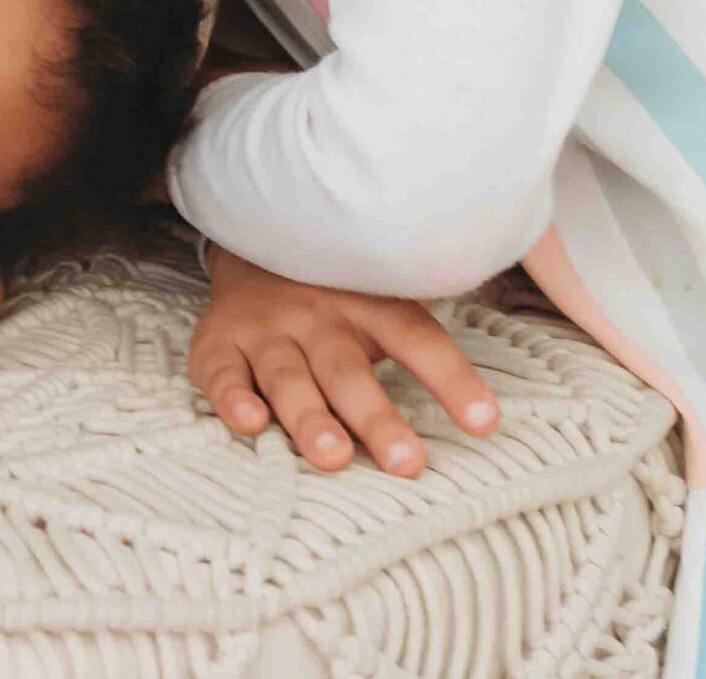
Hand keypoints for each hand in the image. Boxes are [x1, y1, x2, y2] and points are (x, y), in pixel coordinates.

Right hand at [189, 246, 499, 474]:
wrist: (251, 241)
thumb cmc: (334, 294)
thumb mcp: (381, 296)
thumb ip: (418, 342)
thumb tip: (487, 405)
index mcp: (369, 305)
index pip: (416, 338)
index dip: (451, 379)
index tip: (484, 422)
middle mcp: (317, 317)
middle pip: (350, 370)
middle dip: (377, 418)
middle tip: (407, 464)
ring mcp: (266, 331)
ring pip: (289, 377)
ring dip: (310, 417)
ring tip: (333, 457)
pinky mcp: (218, 344)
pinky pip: (222, 372)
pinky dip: (232, 397)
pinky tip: (249, 422)